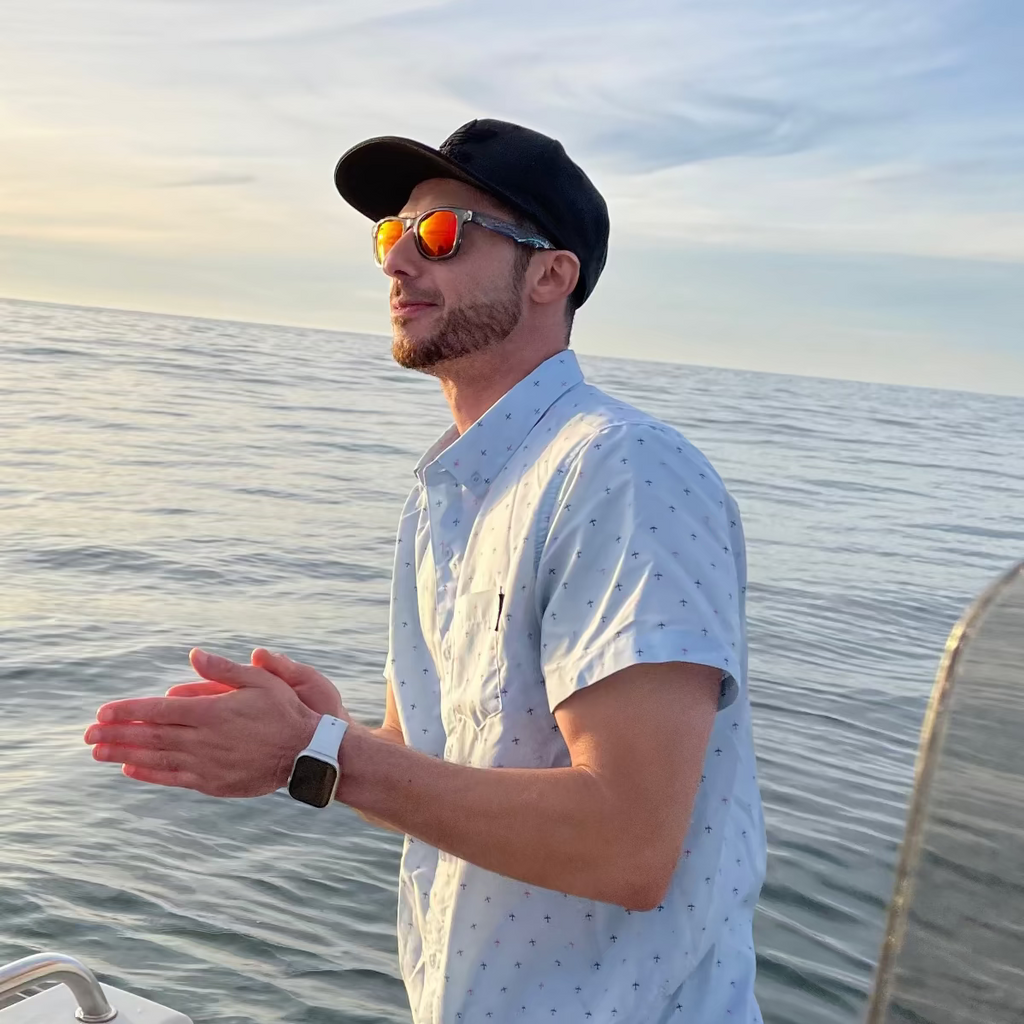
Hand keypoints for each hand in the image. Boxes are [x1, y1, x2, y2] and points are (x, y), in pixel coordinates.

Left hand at [83, 648, 332, 797]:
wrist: (305, 752)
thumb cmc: (285, 710)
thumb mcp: (261, 681)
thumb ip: (224, 670)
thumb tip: (194, 655)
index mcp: (212, 711)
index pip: (159, 710)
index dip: (129, 711)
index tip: (103, 711)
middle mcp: (203, 739)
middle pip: (150, 735)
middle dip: (116, 733)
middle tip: (87, 733)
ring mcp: (206, 763)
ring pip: (156, 758)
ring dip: (124, 754)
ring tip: (98, 751)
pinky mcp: (212, 781)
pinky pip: (173, 778)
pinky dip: (149, 774)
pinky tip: (130, 770)